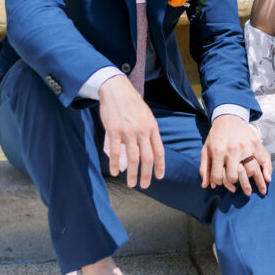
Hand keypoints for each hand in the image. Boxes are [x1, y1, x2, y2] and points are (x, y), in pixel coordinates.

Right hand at [99, 75, 164, 189]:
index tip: (160, 177)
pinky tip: (114, 172)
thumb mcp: (145, 116)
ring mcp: (128, 131)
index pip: (159, 150)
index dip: (160, 166)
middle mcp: (142, 131)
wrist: (117, 89)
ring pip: (133, 158)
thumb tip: (143, 152)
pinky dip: (115, 164)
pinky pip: (116, 152)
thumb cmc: (131, 103)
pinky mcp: (114, 131)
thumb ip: (146, 134)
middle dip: (146, 174)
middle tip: (145, 185)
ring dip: (132, 174)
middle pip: (147, 158)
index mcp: (152, 127)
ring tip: (131, 184)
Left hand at [199, 115, 271, 196]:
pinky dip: (267, 170)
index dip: (219, 183)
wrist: (228, 117)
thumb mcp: (206, 149)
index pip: (218, 176)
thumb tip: (207, 186)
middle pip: (235, 176)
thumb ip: (204, 168)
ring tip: (258, 191)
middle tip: (238, 185)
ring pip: (251, 170)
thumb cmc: (216, 136)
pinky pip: (264, 159)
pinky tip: (267, 179)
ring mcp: (246, 147)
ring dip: (255, 182)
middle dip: (235, 183)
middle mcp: (233, 150)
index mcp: (218, 151)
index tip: (222, 184)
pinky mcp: (256, 144)